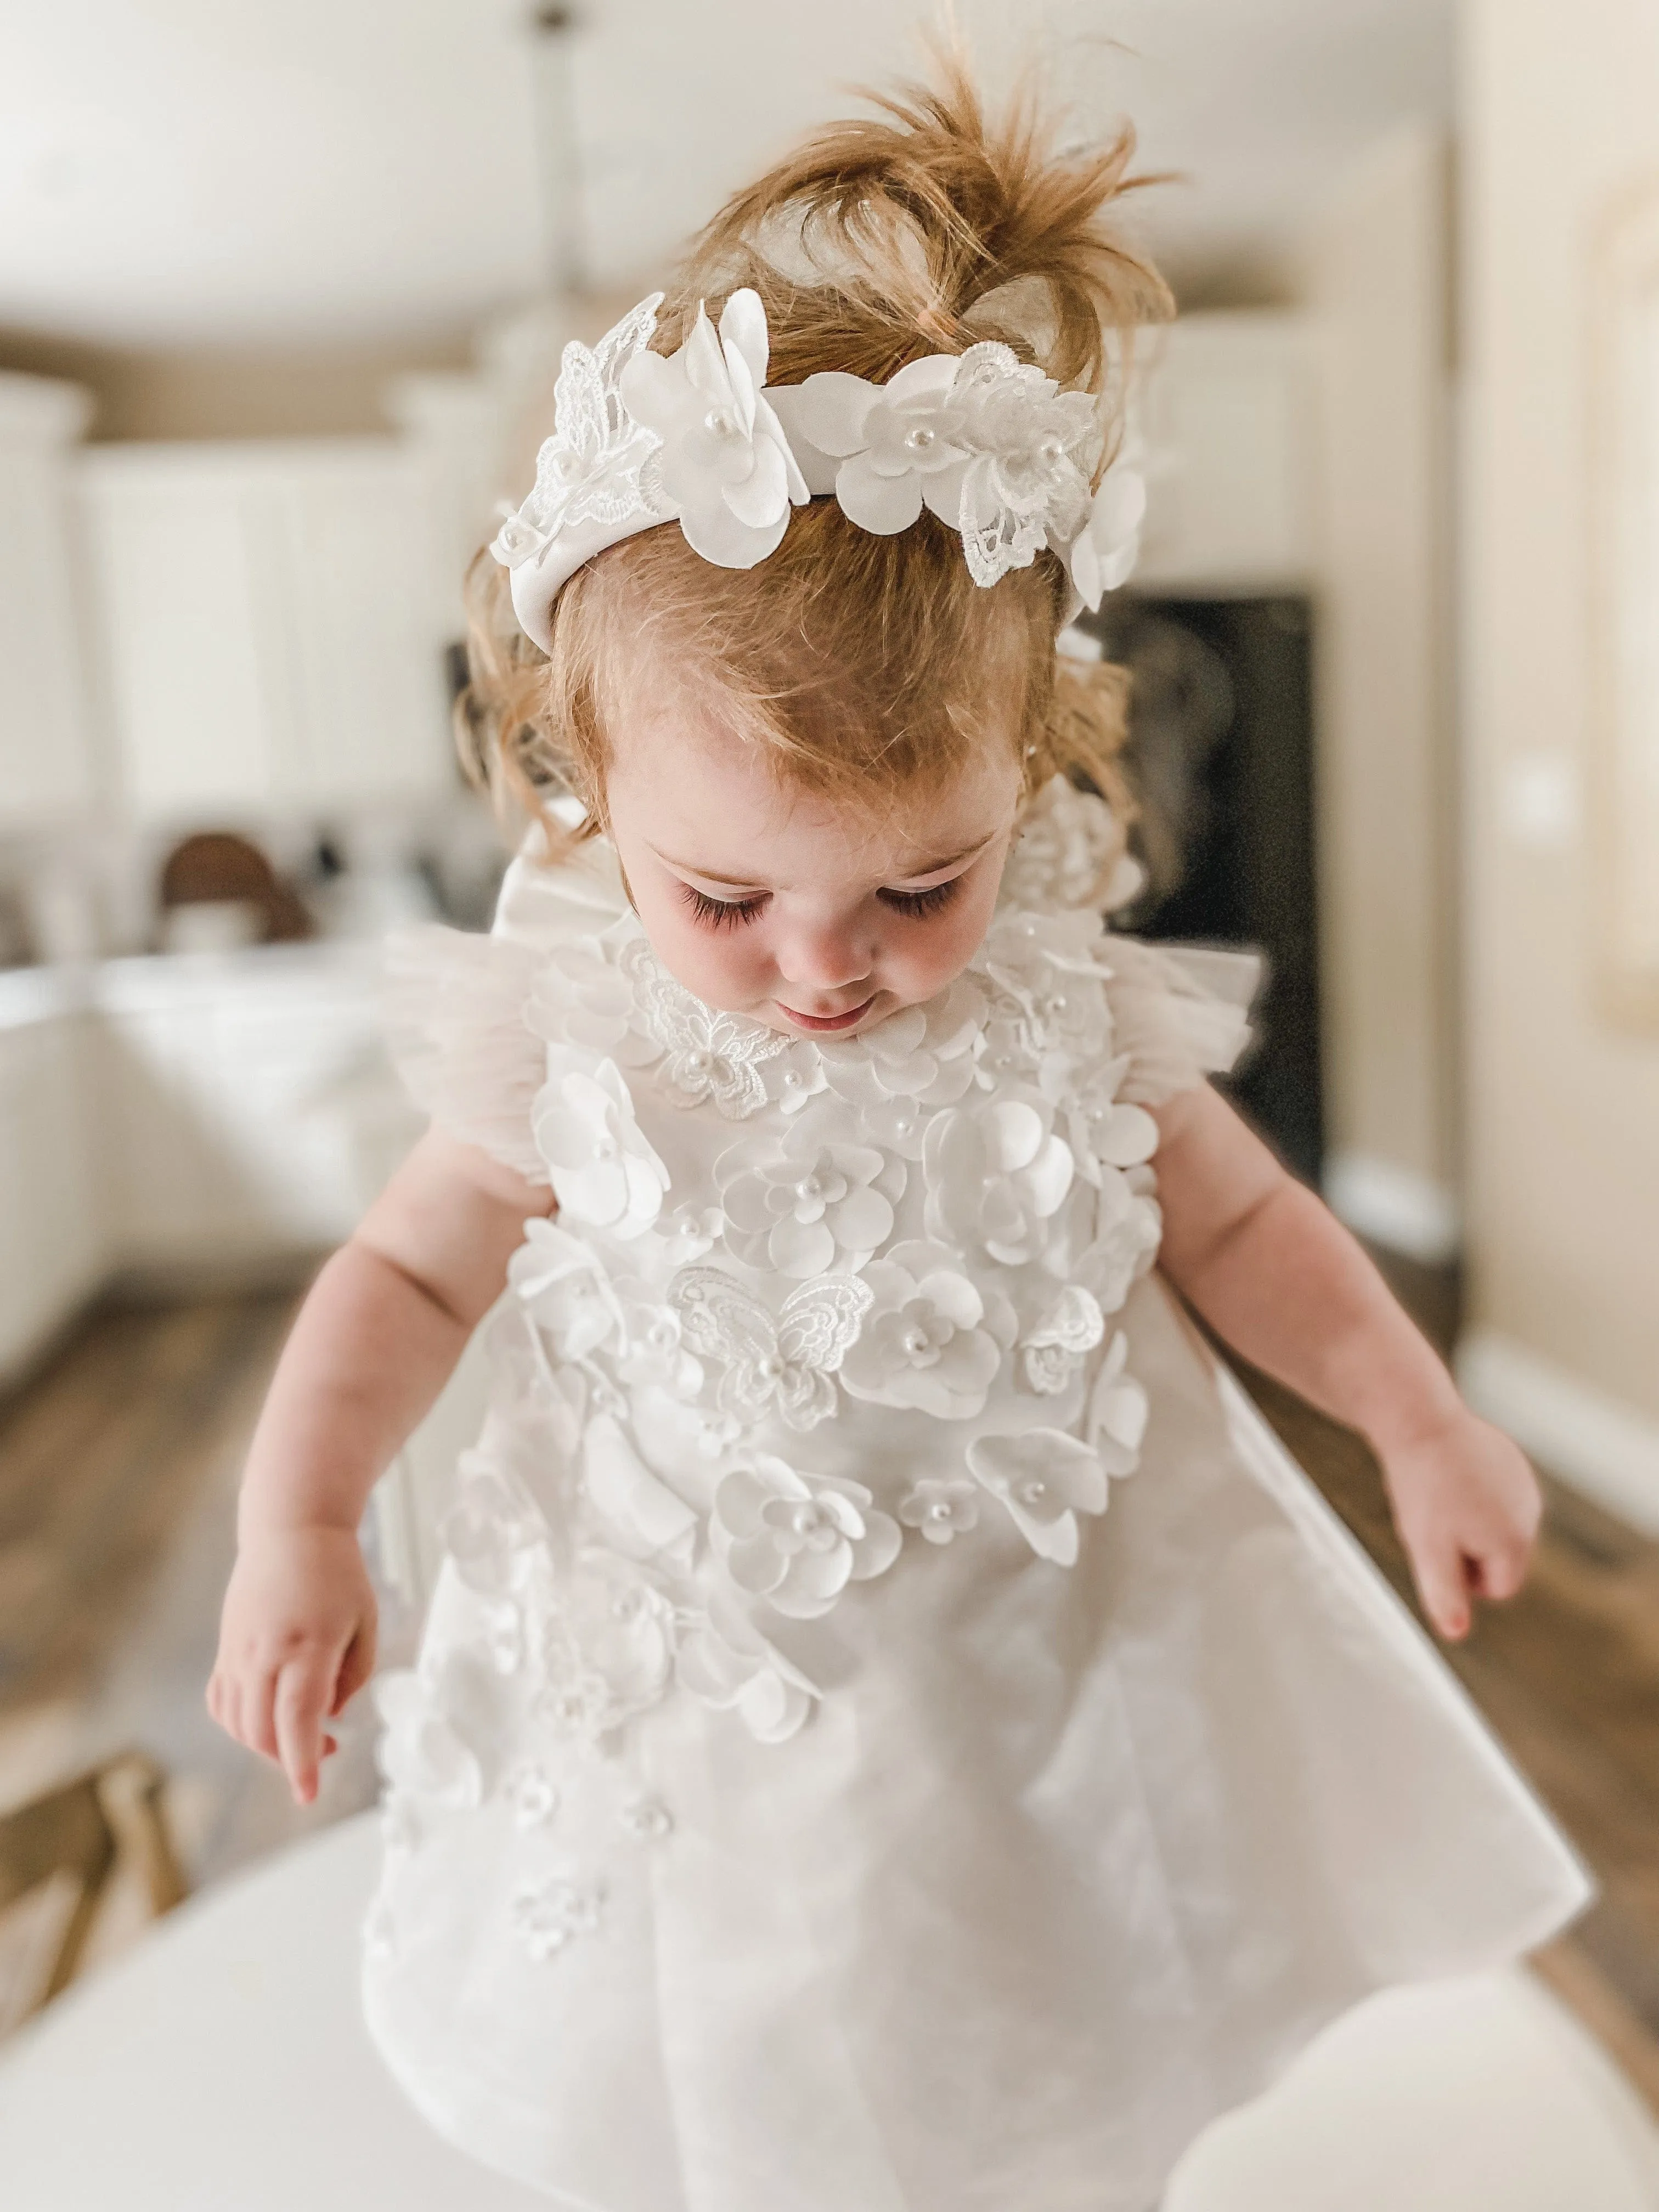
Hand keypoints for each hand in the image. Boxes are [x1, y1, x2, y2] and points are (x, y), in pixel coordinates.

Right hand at [208, 1526, 377, 1804]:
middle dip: (290, 1759)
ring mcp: (237, 1653)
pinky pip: (223, 1703)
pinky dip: (242, 1724)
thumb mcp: (366, 1622)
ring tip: (303, 1733)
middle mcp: (264, 1654)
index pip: (299, 1721)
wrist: (290, 1531)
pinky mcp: (225, 1650)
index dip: (302, 1763)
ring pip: (238, 1724)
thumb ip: (354, 1677)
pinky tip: (268, 1718)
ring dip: (266, 1745)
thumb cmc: (338, 1575)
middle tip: (327, 1752)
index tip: (308, 1795)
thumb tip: (329, 1718)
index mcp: (307, 1646)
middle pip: (263, 1732)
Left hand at [1379, 1411, 1541, 1640]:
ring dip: (1467, 1521)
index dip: (1462, 1577)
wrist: (1418, 1419)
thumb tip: (1456, 1634)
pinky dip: (1469, 1493)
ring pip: (1493, 1525)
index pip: (1498, 1588)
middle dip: (1466, 1549)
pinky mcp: (1510, 1459)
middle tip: (1433, 1518)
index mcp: (1515, 1540)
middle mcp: (1530, 1512)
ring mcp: (1523, 1482)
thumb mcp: (1426, 1548)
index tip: (1436, 1545)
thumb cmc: (1421, 1488)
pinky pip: (1490, 1495)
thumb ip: (1444, 1593)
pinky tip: (1445, 1472)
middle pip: (1498, 1557)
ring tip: (1438, 1494)